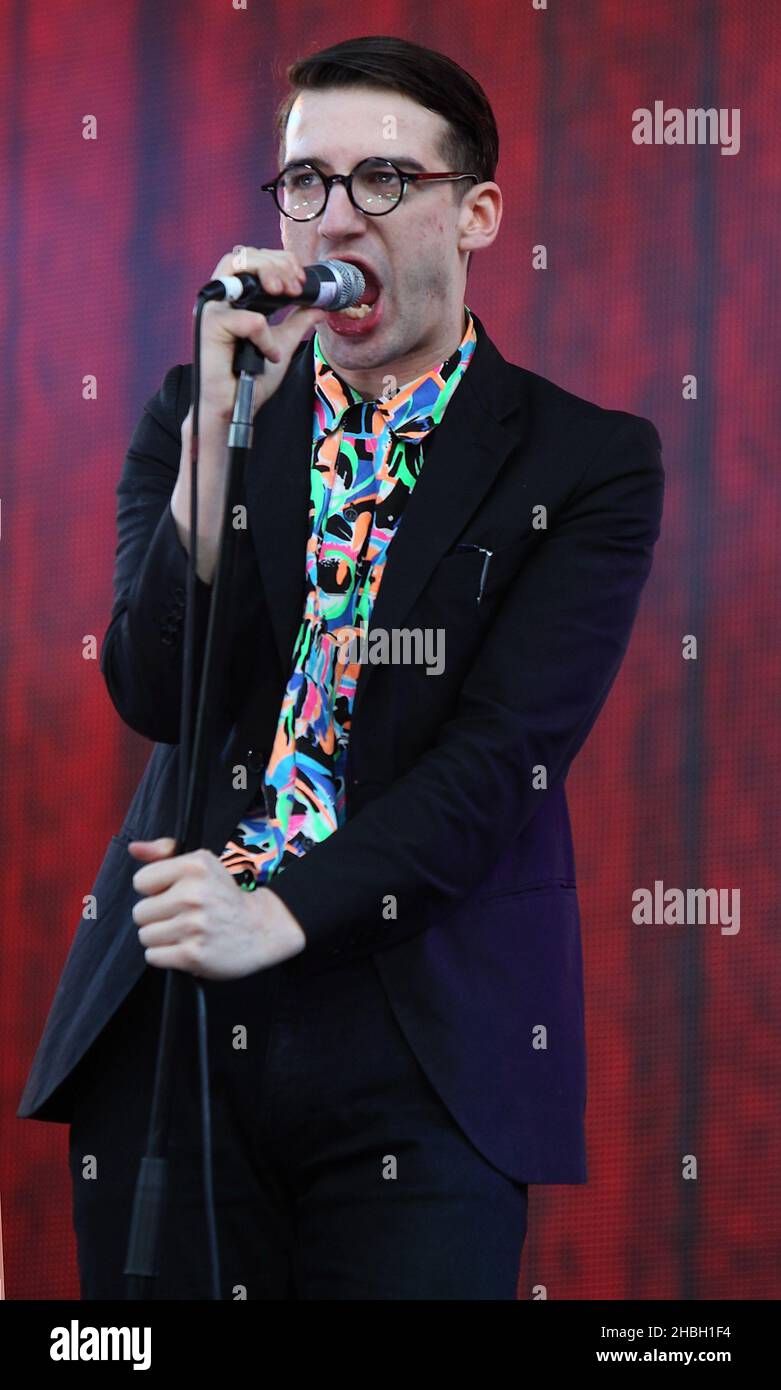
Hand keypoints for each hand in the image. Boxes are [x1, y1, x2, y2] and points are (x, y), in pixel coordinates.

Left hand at [128, 837, 305, 978]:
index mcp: (195, 866)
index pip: (141, 881)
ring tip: (184, 932)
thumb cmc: (224, 896)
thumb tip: (135, 848)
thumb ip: (165, 853)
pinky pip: (153, 956)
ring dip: (161, 938)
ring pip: (145, 936)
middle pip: (139, 912)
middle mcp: (194, 893)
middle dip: (156, 917)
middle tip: (181, 916)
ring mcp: (194, 925)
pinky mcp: (193, 954)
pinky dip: (166, 955)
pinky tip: (186, 946)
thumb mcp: (201, 864)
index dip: (155, 889)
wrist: (260, 929)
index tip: (174, 893)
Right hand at [197, 245, 328, 422]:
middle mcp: (220, 298)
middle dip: (276, 262)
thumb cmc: (251, 378)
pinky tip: (267, 354)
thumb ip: (298, 322)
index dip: (280, 261)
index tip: (301, 280)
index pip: (253, 259)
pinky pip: (250, 320)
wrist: (235, 408)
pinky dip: (266, 337)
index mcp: (234, 298)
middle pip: (243, 254)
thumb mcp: (283, 343)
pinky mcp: (208, 325)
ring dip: (268, 273)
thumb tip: (319, 306)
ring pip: (236, 266)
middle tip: (297, 286)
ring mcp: (211, 308)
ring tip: (288, 294)